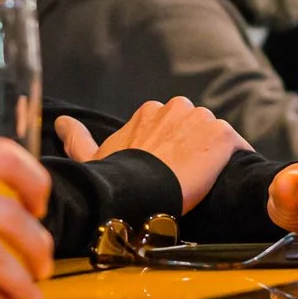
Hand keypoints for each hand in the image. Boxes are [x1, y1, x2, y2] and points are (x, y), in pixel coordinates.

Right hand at [56, 99, 247, 212]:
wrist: (143, 191)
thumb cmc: (117, 177)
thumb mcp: (93, 158)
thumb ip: (78, 138)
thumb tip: (60, 122)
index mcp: (150, 111)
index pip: (172, 125)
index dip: (173, 148)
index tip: (168, 168)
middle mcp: (177, 107)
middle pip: (195, 128)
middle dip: (194, 148)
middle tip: (186, 177)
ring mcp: (202, 120)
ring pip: (215, 136)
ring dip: (214, 154)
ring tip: (206, 181)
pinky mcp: (222, 136)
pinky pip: (238, 145)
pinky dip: (237, 159)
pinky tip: (228, 177)